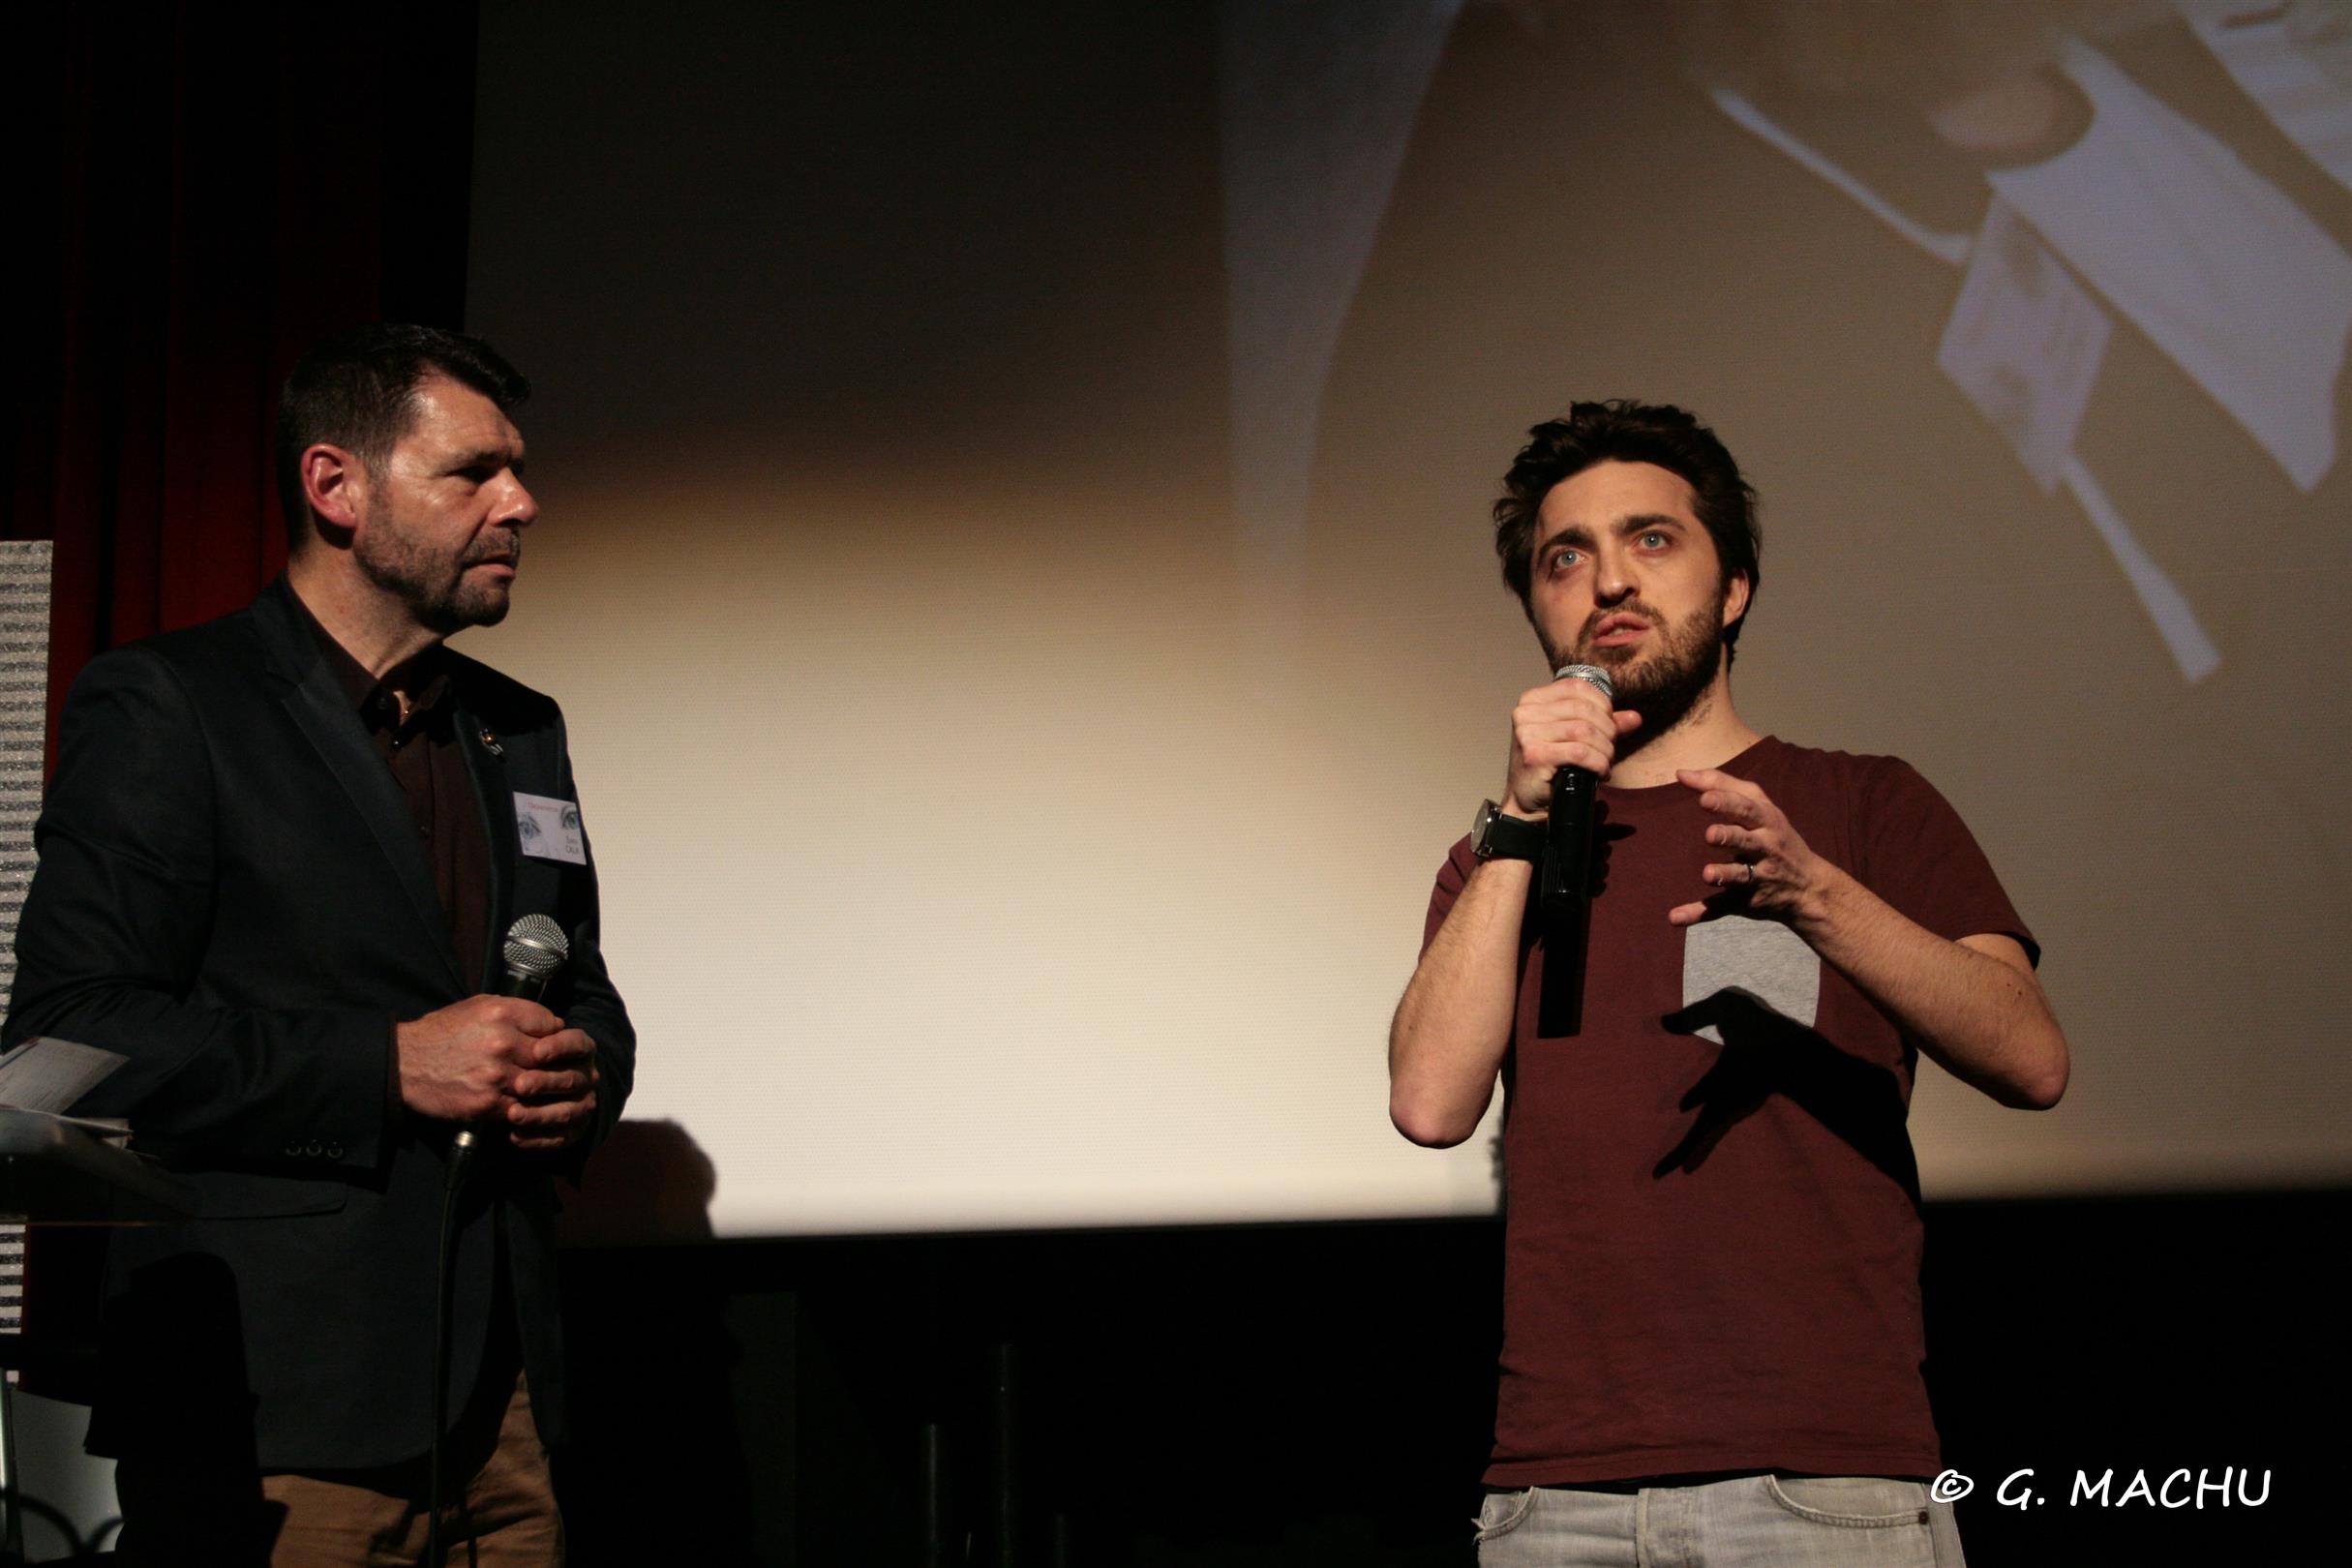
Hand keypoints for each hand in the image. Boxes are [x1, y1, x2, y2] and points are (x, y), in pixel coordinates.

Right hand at [395, 996, 597, 1148]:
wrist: (404, 1065)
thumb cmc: (441, 1034)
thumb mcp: (478, 1007)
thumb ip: (516, 1011)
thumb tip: (552, 1023)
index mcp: (502, 1013)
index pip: (551, 1024)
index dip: (554, 1035)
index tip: (552, 1043)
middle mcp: (502, 1042)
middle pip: (551, 1055)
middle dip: (556, 1063)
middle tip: (560, 1069)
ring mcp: (497, 1075)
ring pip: (541, 1084)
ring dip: (544, 1088)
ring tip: (545, 1088)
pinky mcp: (488, 1104)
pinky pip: (523, 1107)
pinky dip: (526, 1107)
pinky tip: (523, 1103)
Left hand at [503, 1028, 600, 1151]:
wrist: (508, 1083)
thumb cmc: (511, 1050)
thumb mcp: (516, 1029)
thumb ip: (525, 1024)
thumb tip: (530, 1024)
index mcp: (579, 1048)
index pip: (577, 1044)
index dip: (559, 1048)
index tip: (536, 1052)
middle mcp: (585, 1076)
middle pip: (572, 1079)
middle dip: (546, 1083)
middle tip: (520, 1085)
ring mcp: (581, 1104)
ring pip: (567, 1112)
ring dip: (540, 1115)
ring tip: (512, 1114)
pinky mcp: (572, 1131)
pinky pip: (559, 1139)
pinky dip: (537, 1139)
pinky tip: (514, 1136)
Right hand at [1503, 678, 1641, 816]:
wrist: (1527, 798)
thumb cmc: (1551, 765)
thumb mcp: (1576, 737)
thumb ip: (1603, 723)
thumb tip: (1635, 718)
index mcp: (1533, 699)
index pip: (1577, 687)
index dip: (1602, 704)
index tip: (1609, 725)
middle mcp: (1526, 712)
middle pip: (1583, 709)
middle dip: (1607, 729)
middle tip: (1610, 748)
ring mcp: (1527, 733)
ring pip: (1584, 731)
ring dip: (1605, 749)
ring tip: (1606, 761)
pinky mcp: (1534, 755)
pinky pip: (1579, 752)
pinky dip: (1598, 763)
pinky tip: (1600, 772)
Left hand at [1667, 768, 1836, 927]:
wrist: (1810, 887)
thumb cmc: (1774, 835)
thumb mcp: (1760, 806)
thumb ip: (1723, 785)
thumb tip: (1682, 773)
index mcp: (1767, 822)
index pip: (1746, 809)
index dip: (1726, 803)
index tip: (1704, 798)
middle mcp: (1765, 849)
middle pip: (1746, 841)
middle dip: (1729, 837)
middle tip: (1710, 834)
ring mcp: (1757, 877)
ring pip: (1739, 876)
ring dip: (1724, 875)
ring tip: (1707, 874)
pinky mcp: (1746, 901)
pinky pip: (1722, 908)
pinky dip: (1698, 914)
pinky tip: (1674, 916)